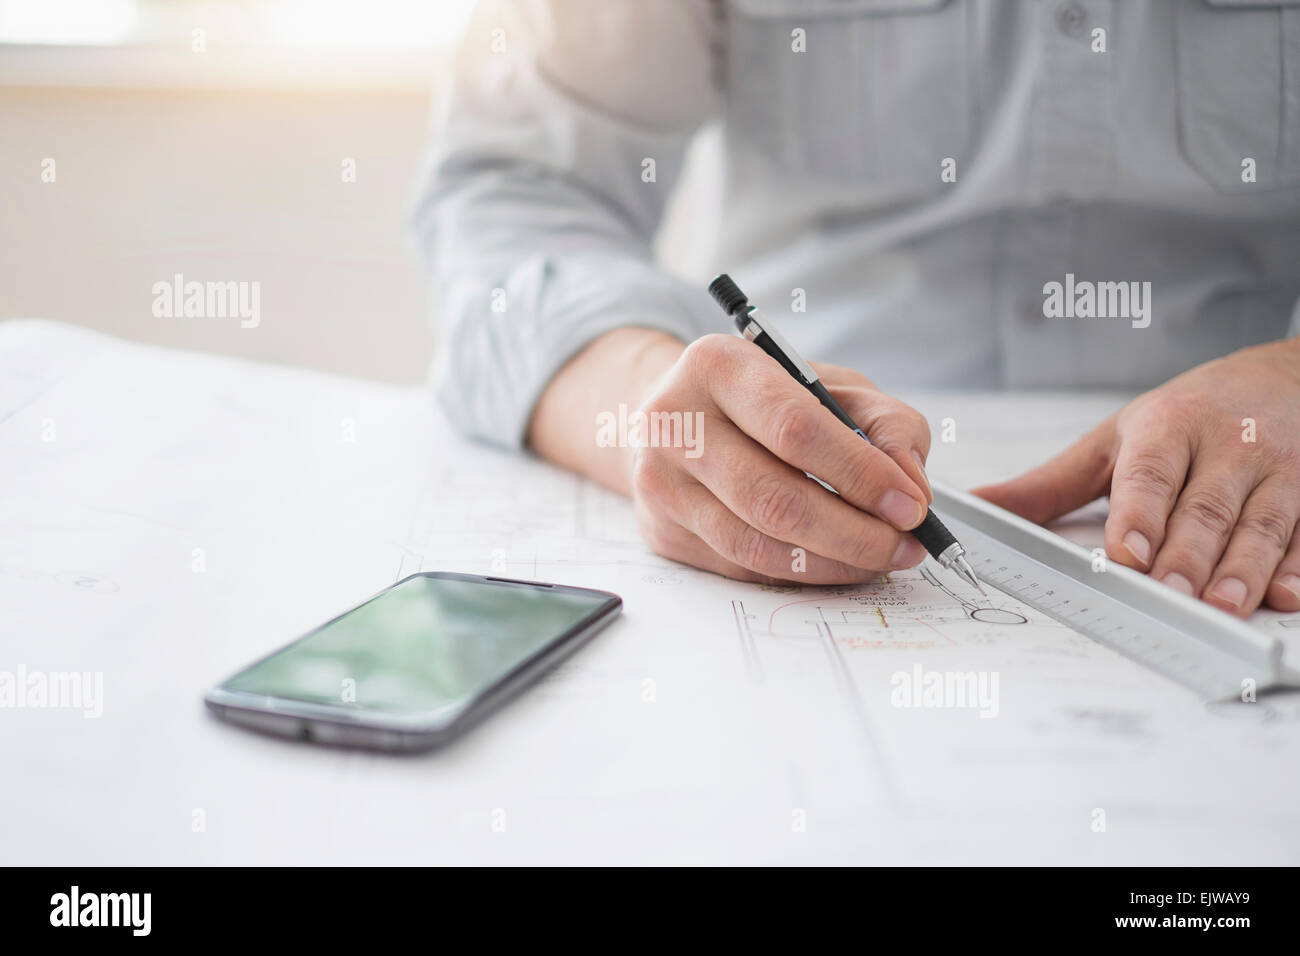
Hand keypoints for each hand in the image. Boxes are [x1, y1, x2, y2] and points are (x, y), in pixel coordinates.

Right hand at [628, 334, 933, 583]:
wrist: (681, 417)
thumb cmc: (764, 399)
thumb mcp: (830, 385)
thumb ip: (885, 424)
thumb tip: (910, 486)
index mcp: (718, 366)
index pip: (794, 428)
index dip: (860, 473)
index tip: (909, 504)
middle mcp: (676, 423)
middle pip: (774, 498)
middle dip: (854, 532)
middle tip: (904, 544)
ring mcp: (661, 483)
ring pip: (757, 545)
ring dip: (832, 562)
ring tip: (879, 558)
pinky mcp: (663, 531)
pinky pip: (742, 566)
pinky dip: (799, 573)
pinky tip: (833, 562)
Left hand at [974, 338, 1299, 616]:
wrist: (1286, 377)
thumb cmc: (1186, 416)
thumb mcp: (1114, 440)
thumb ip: (1049, 484)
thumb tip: (978, 507)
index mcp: (1167, 428)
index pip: (1150, 473)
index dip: (1140, 513)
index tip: (1127, 552)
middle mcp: (1227, 445)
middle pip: (1204, 508)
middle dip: (1187, 554)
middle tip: (1168, 593)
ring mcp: (1279, 470)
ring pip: (1262, 524)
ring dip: (1243, 569)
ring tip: (1222, 606)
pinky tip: (1285, 596)